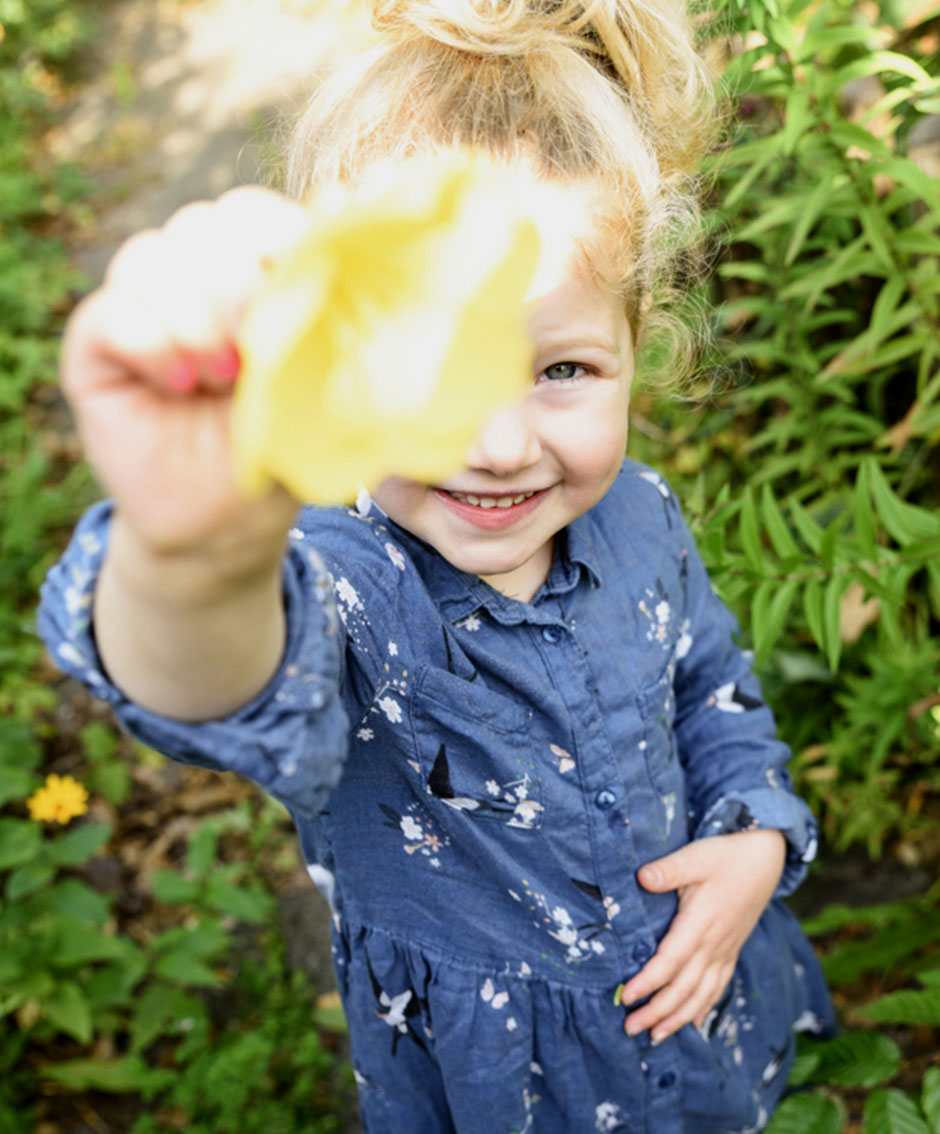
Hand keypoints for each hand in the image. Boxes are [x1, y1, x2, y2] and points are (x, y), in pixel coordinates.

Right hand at [62, 188, 309, 559]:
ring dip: (195, 315)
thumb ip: (331, 295)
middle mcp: (191, 281)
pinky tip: (181, 383)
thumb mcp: (320, 374)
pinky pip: (110, 313)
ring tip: (223, 376)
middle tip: (255, 346)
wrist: (231, 523)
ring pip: (150, 258)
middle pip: (201, 225)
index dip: (274, 235)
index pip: (250, 212)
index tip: (298, 284)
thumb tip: (342, 199)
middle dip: (236, 279)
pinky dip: (151, 341)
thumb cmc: (283, 445)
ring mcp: (141, 310)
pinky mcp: (97, 351)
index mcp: (249, 275)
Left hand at [618, 829, 785, 1043]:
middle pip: (683, 988)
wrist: (764, 858)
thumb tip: (641, 877)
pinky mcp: (731, 950)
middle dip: (656, 1012)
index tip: (625, 996)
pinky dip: (704, 1007)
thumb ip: (668, 870)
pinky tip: (693, 1022)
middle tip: (630, 1028)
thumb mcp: (695, 856)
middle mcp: (714, 944)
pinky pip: (718, 987)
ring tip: (655, 1037)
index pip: (670, 961)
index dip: (647, 982)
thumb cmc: (725, 854)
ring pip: (701, 994)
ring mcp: (725, 950)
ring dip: (678, 1018)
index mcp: (700, 923)